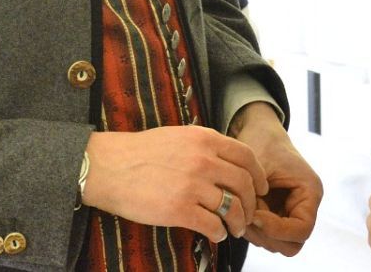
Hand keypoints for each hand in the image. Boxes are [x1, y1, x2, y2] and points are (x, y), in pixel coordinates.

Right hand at [83, 125, 268, 242]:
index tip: (261, 188)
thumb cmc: (141, 152)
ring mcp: (192, 185)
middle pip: (244, 184)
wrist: (108, 167)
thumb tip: (229, 162)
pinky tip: (215, 234)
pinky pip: (212, 226)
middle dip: (251, 203)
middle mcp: (203, 160)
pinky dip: (219, 233)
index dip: (259, 175)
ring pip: (232, 208)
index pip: (246, 156)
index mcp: (204, 139)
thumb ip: (205, 146)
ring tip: (233, 229)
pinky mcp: (179, 210)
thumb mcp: (179, 136)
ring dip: (237, 222)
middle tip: (248, 215)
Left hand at [230, 102, 322, 255]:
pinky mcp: (275, 215)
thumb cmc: (262, 143)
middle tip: (247, 217)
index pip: (301, 230)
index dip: (277, 229)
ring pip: (276, 243)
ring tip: (241, 209)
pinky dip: (251, 228)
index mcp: (310, 192)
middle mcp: (303, 207)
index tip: (255, 215)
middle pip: (291, 244)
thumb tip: (249, 221)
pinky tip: (240, 209)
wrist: (257, 131)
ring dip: (256, 232)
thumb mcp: (261, 166)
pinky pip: (265, 234)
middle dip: (266, 235)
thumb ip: (257, 196)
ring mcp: (289, 213)